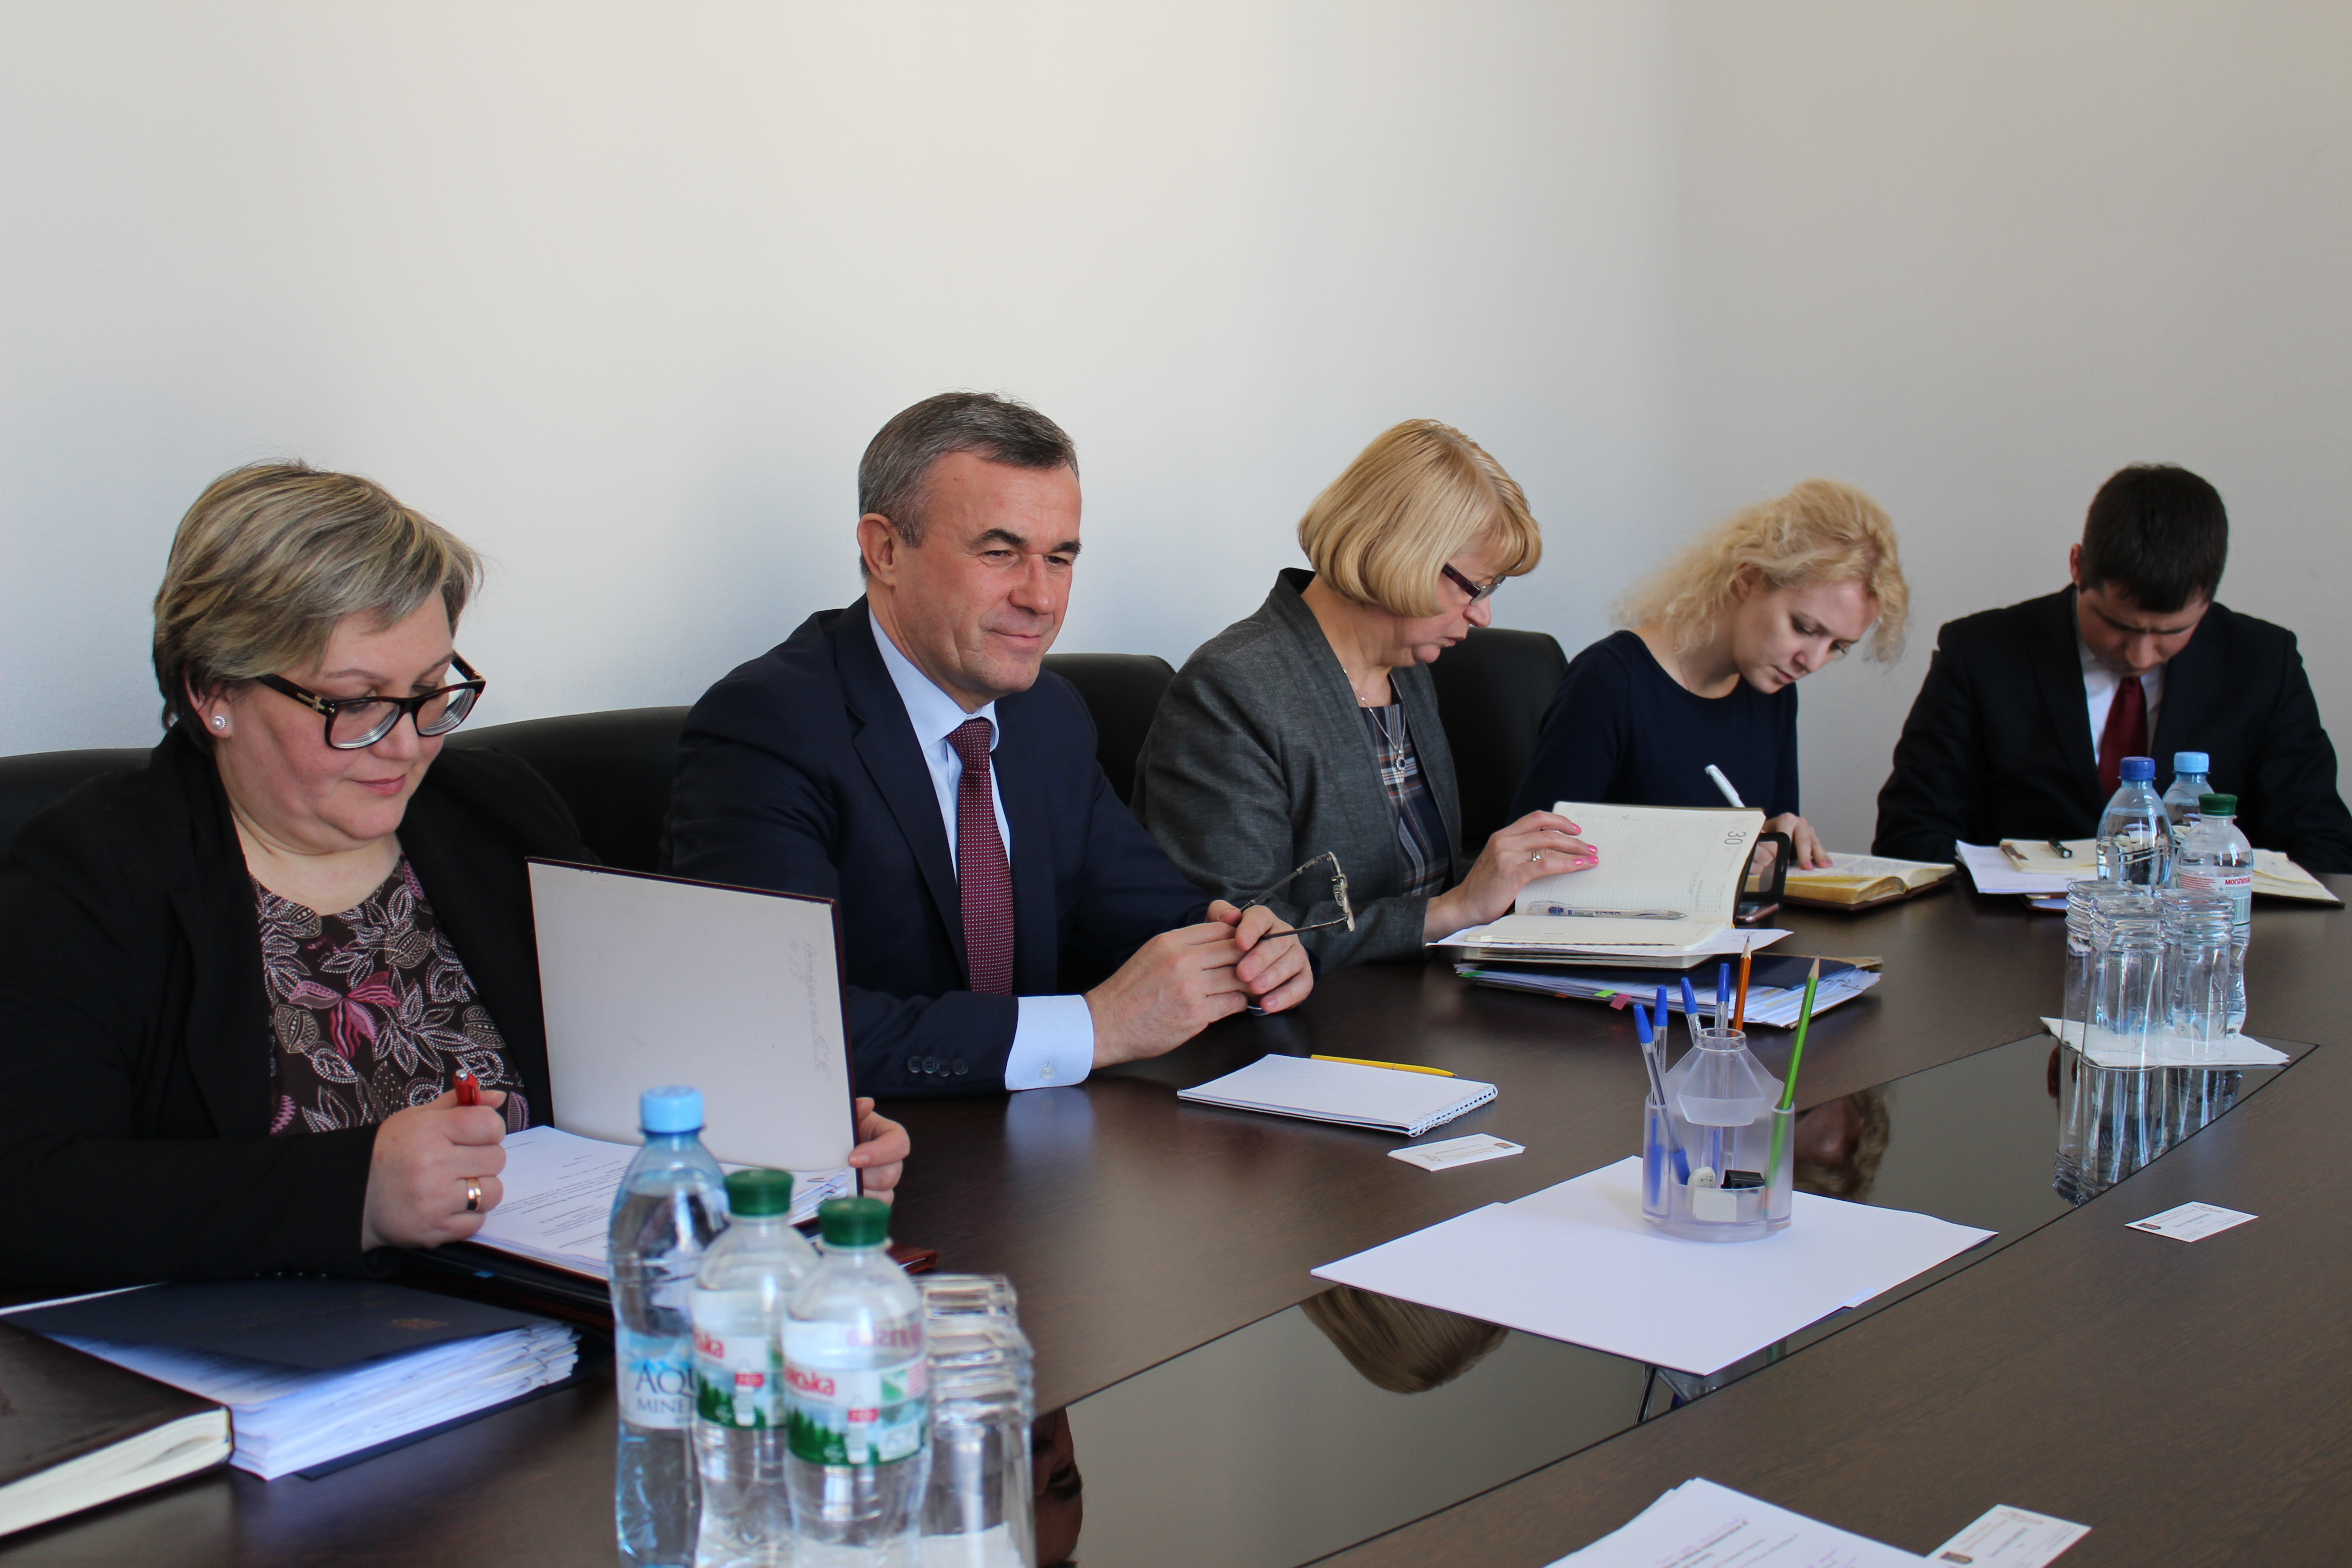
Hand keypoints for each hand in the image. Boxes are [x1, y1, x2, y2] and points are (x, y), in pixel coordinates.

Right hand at [360, 1088, 508, 1251]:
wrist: (354, 1196)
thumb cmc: (389, 1152)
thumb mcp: (417, 1118)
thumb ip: (459, 1104)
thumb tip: (499, 1098)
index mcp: (430, 1131)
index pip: (490, 1125)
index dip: (489, 1130)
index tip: (476, 1136)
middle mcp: (434, 1165)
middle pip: (496, 1158)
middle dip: (483, 1160)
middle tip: (460, 1162)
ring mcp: (436, 1200)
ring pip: (493, 1191)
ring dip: (481, 1189)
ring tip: (455, 1185)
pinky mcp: (436, 1229)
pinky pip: (478, 1221)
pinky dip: (468, 1215)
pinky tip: (448, 1206)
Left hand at [848, 1097, 910, 1204]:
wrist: (829, 1145)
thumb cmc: (843, 1129)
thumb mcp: (848, 1116)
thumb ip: (856, 1110)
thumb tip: (866, 1104)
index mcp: (889, 1135)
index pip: (899, 1144)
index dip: (879, 1152)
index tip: (853, 1158)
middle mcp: (891, 1161)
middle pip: (891, 1175)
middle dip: (865, 1177)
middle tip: (842, 1175)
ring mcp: (884, 1182)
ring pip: (884, 1195)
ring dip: (861, 1193)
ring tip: (841, 1188)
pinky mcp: (875, 1198)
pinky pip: (874, 1209)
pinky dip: (859, 1207)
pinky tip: (842, 1199)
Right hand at [1086, 908, 1306, 1067]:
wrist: (1106, 1024)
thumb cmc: (1130, 991)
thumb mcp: (1153, 953)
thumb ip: (1184, 945)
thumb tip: (1220, 938)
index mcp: (1171, 941)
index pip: (1220, 930)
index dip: (1239, 937)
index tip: (1248, 946)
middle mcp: (1182, 960)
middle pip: (1235, 950)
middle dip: (1251, 959)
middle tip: (1260, 965)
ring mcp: (1190, 988)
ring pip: (1239, 977)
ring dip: (1248, 983)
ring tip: (1251, 986)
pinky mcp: (1195, 1014)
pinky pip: (1232, 1003)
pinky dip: (1238, 1003)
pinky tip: (1234, 1004)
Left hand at [1209, 900, 1313, 1012]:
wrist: (1244, 972)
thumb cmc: (1229, 948)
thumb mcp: (1219, 930)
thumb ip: (1219, 915)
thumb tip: (1230, 915)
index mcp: (1263, 920)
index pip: (1260, 918)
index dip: (1251, 929)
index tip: (1239, 943)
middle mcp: (1284, 934)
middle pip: (1278, 942)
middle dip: (1261, 958)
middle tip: (1243, 973)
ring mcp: (1296, 955)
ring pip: (1293, 961)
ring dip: (1274, 976)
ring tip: (1255, 989)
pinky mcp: (1304, 976)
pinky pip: (1303, 984)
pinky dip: (1287, 996)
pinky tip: (1268, 1005)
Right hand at [1422, 811, 1594, 940]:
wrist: (1463, 905)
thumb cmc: (1483, 889)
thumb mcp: (1500, 862)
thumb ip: (1518, 853)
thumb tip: (1549, 853)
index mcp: (1502, 836)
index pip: (1536, 818)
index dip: (1558, 821)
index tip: (1574, 829)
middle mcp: (1504, 841)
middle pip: (1547, 830)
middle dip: (1573, 838)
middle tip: (1589, 846)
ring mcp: (1507, 856)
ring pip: (1549, 844)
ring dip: (1574, 850)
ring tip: (1590, 857)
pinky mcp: (1512, 873)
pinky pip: (1546, 864)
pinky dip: (1567, 864)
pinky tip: (1579, 866)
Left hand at [1764, 813, 1829, 870]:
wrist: (1772, 830)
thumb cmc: (1767, 834)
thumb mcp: (1763, 836)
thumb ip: (1764, 841)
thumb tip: (1769, 851)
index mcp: (1786, 819)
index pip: (1787, 835)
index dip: (1786, 849)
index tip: (1786, 861)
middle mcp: (1799, 822)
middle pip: (1803, 839)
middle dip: (1805, 854)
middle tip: (1807, 867)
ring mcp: (1808, 830)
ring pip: (1815, 843)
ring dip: (1819, 855)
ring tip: (1823, 866)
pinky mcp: (1813, 838)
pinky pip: (1819, 847)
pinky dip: (1823, 856)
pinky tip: (1828, 863)